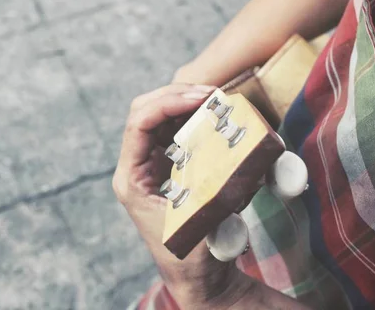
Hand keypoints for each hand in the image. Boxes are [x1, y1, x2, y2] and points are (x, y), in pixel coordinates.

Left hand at [112, 83, 253, 307]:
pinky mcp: (165, 168)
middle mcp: (135, 167)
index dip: (168, 104)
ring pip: (159, 119)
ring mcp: (149, 166)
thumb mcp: (201, 218)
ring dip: (186, 104)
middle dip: (176, 96)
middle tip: (212, 94)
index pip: (139, 124)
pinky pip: (174, 133)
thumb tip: (243, 150)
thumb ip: (217, 184)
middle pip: (145, 114)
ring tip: (217, 100)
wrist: (198, 280)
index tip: (202, 97)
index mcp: (131, 179)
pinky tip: (213, 116)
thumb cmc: (194, 257)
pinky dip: (193, 119)